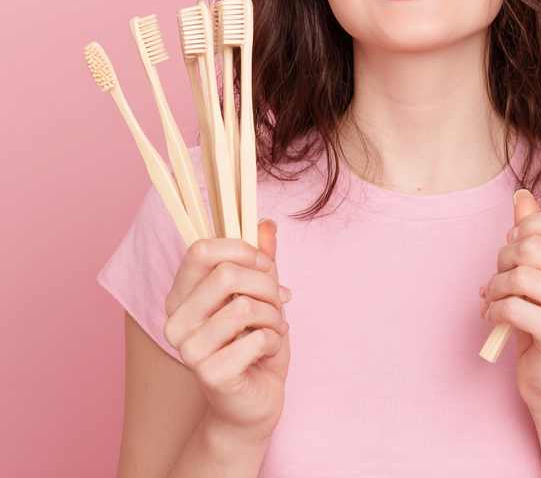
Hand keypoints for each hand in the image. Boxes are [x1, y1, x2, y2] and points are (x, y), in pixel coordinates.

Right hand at [164, 219, 291, 439]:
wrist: (254, 402)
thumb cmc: (254, 343)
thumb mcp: (261, 294)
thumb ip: (261, 258)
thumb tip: (267, 224)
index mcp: (182, 295)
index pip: (200, 250)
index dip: (240, 249)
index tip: (264, 264)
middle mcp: (176, 320)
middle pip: (226, 274)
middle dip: (266, 284)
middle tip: (278, 301)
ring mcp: (188, 349)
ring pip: (244, 306)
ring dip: (273, 315)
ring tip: (274, 327)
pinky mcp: (209, 374)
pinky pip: (257, 338)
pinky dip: (274, 341)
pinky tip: (267, 351)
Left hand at [480, 190, 540, 413]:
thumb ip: (535, 233)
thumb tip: (521, 196)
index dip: (531, 225)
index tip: (515, 241)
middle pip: (535, 246)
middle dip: (504, 258)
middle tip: (499, 276)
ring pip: (521, 275)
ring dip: (496, 286)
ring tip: (493, 298)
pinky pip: (515, 307)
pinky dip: (495, 309)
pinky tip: (495, 317)